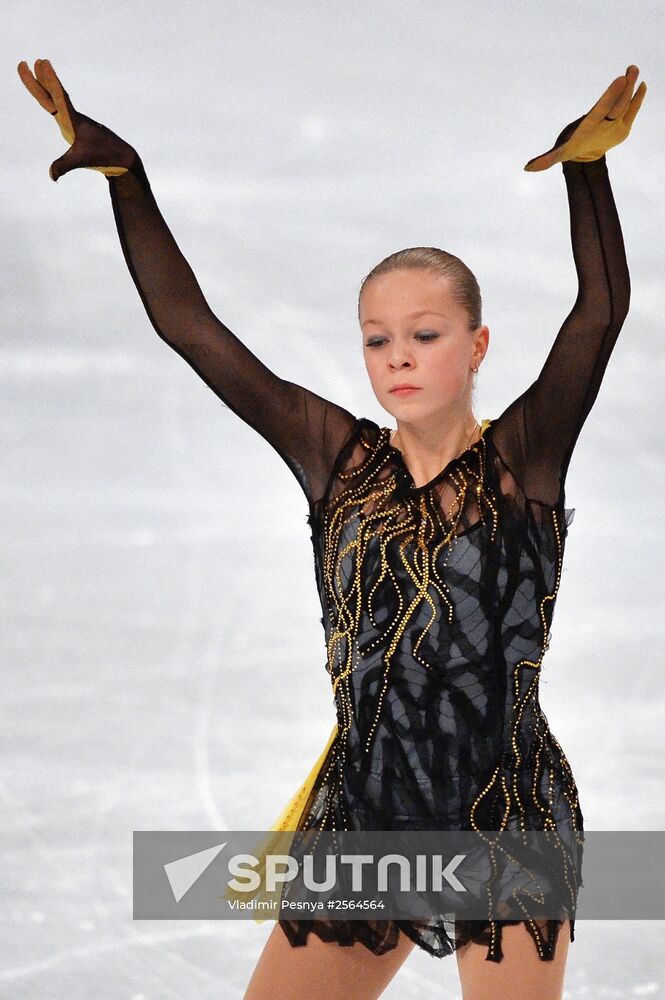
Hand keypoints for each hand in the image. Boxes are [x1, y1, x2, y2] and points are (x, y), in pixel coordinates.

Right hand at [17, 58, 136, 180]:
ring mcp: (74, 121)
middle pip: (52, 94)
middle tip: (26, 61)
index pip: (59, 97)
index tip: (43, 63)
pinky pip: (60, 108)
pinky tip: (49, 96)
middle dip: (39, 79)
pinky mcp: (76, 128)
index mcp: (74, 120)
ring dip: (45, 84)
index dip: (50, 81)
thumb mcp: (82, 161)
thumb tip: (52, 176)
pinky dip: (52, 98)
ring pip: (56, 99)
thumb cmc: (104, 156)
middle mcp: (73, 117)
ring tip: (37, 66)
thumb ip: (64, 166)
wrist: (122, 158)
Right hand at [524, 65, 646, 171]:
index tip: (620, 80)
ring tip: (634, 69)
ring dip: (633, 87)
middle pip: (618, 106)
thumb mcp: (560, 153)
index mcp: (590, 129)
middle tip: (631, 70)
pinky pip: (633, 109)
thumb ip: (546, 160)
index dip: (611, 95)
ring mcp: (618, 128)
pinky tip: (642, 83)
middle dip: (625, 88)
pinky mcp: (625, 126)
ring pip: (627, 105)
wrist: (589, 161)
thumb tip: (526, 168)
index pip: (602, 110)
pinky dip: (638, 97)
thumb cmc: (572, 149)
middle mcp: (606, 128)